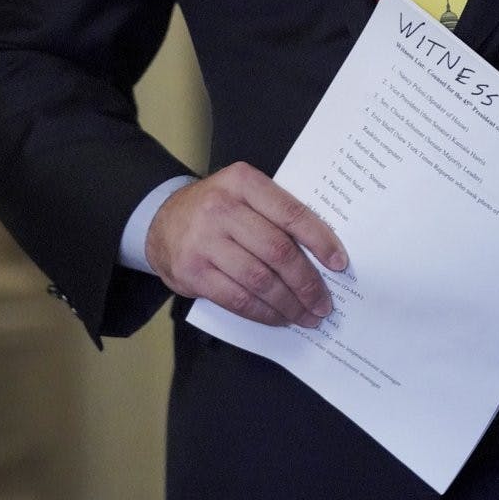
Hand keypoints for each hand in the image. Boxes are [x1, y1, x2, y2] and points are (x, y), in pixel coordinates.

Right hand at [146, 162, 347, 327]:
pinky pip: (238, 299)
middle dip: (307, 282)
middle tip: (323, 302)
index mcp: (242, 182)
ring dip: (289, 304)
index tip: (339, 263)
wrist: (159, 220)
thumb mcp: (242, 193)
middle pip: (278, 251)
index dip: (320, 240)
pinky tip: (279, 317)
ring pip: (260, 280)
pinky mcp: (192, 272)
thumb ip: (275, 212)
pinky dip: (264, 313)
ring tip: (306, 316)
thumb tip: (323, 252)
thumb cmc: (215, 209)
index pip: (291, 213)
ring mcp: (203, 241)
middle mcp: (222, 208)